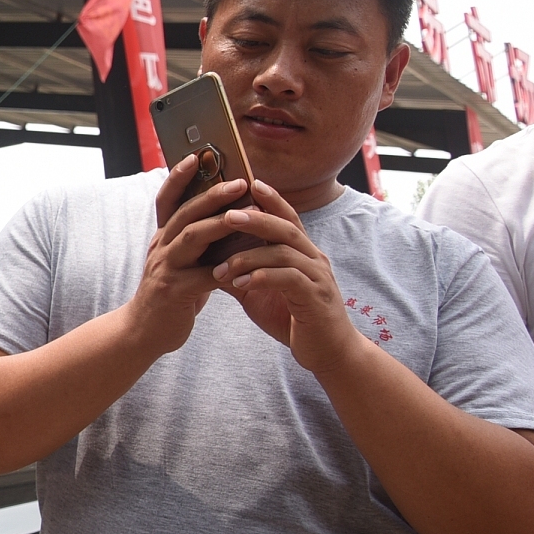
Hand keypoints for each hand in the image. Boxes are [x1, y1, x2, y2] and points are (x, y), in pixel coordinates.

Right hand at [125, 155, 250, 356]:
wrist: (144, 331)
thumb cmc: (172, 293)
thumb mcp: (180, 260)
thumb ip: (198, 240)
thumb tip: (229, 215)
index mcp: (163, 236)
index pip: (167, 199)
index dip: (178, 176)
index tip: (196, 154)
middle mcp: (160, 247)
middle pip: (184, 213)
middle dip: (212, 194)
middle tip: (239, 182)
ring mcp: (165, 268)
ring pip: (191, 237)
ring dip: (220, 223)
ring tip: (246, 213)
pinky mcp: (174, 291)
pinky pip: (204, 276)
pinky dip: (226, 269)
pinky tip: (246, 264)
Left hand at [207, 181, 358, 373]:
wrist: (326, 352)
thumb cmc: (292, 318)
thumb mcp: (260, 291)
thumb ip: (241, 271)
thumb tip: (207, 258)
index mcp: (302, 253)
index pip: (286, 218)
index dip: (270, 200)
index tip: (248, 182)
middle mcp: (313, 259)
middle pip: (285, 228)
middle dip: (256, 219)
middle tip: (227, 215)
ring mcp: (317, 277)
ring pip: (284, 253)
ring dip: (249, 257)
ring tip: (221, 267)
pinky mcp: (316, 298)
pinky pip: (289, 279)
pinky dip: (263, 278)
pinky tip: (241, 284)